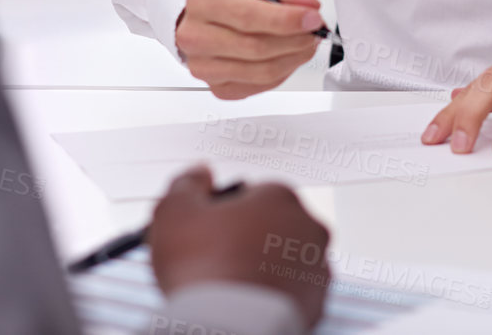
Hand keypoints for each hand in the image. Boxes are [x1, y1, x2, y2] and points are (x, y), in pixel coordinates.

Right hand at [150, 166, 330, 326]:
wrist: (230, 326)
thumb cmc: (202, 267)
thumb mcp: (174, 211)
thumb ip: (187, 183)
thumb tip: (200, 172)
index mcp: (280, 196)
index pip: (249, 195)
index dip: (222, 214)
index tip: (203, 234)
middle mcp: (308, 227)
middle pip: (270, 227)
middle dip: (245, 240)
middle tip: (213, 263)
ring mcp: (316, 267)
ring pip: (283, 261)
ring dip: (262, 268)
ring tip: (228, 289)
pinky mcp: (317, 304)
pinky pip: (291, 294)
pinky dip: (272, 297)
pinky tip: (247, 305)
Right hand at [175, 0, 324, 98]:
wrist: (216, 16)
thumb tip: (305, 3)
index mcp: (203, 1)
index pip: (247, 17)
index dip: (286, 20)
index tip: (311, 18)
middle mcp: (196, 36)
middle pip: (256, 47)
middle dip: (295, 40)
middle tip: (313, 31)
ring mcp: (204, 66)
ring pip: (261, 71)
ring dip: (293, 58)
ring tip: (305, 43)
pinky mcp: (218, 87)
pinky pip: (260, 86)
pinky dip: (283, 72)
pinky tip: (288, 56)